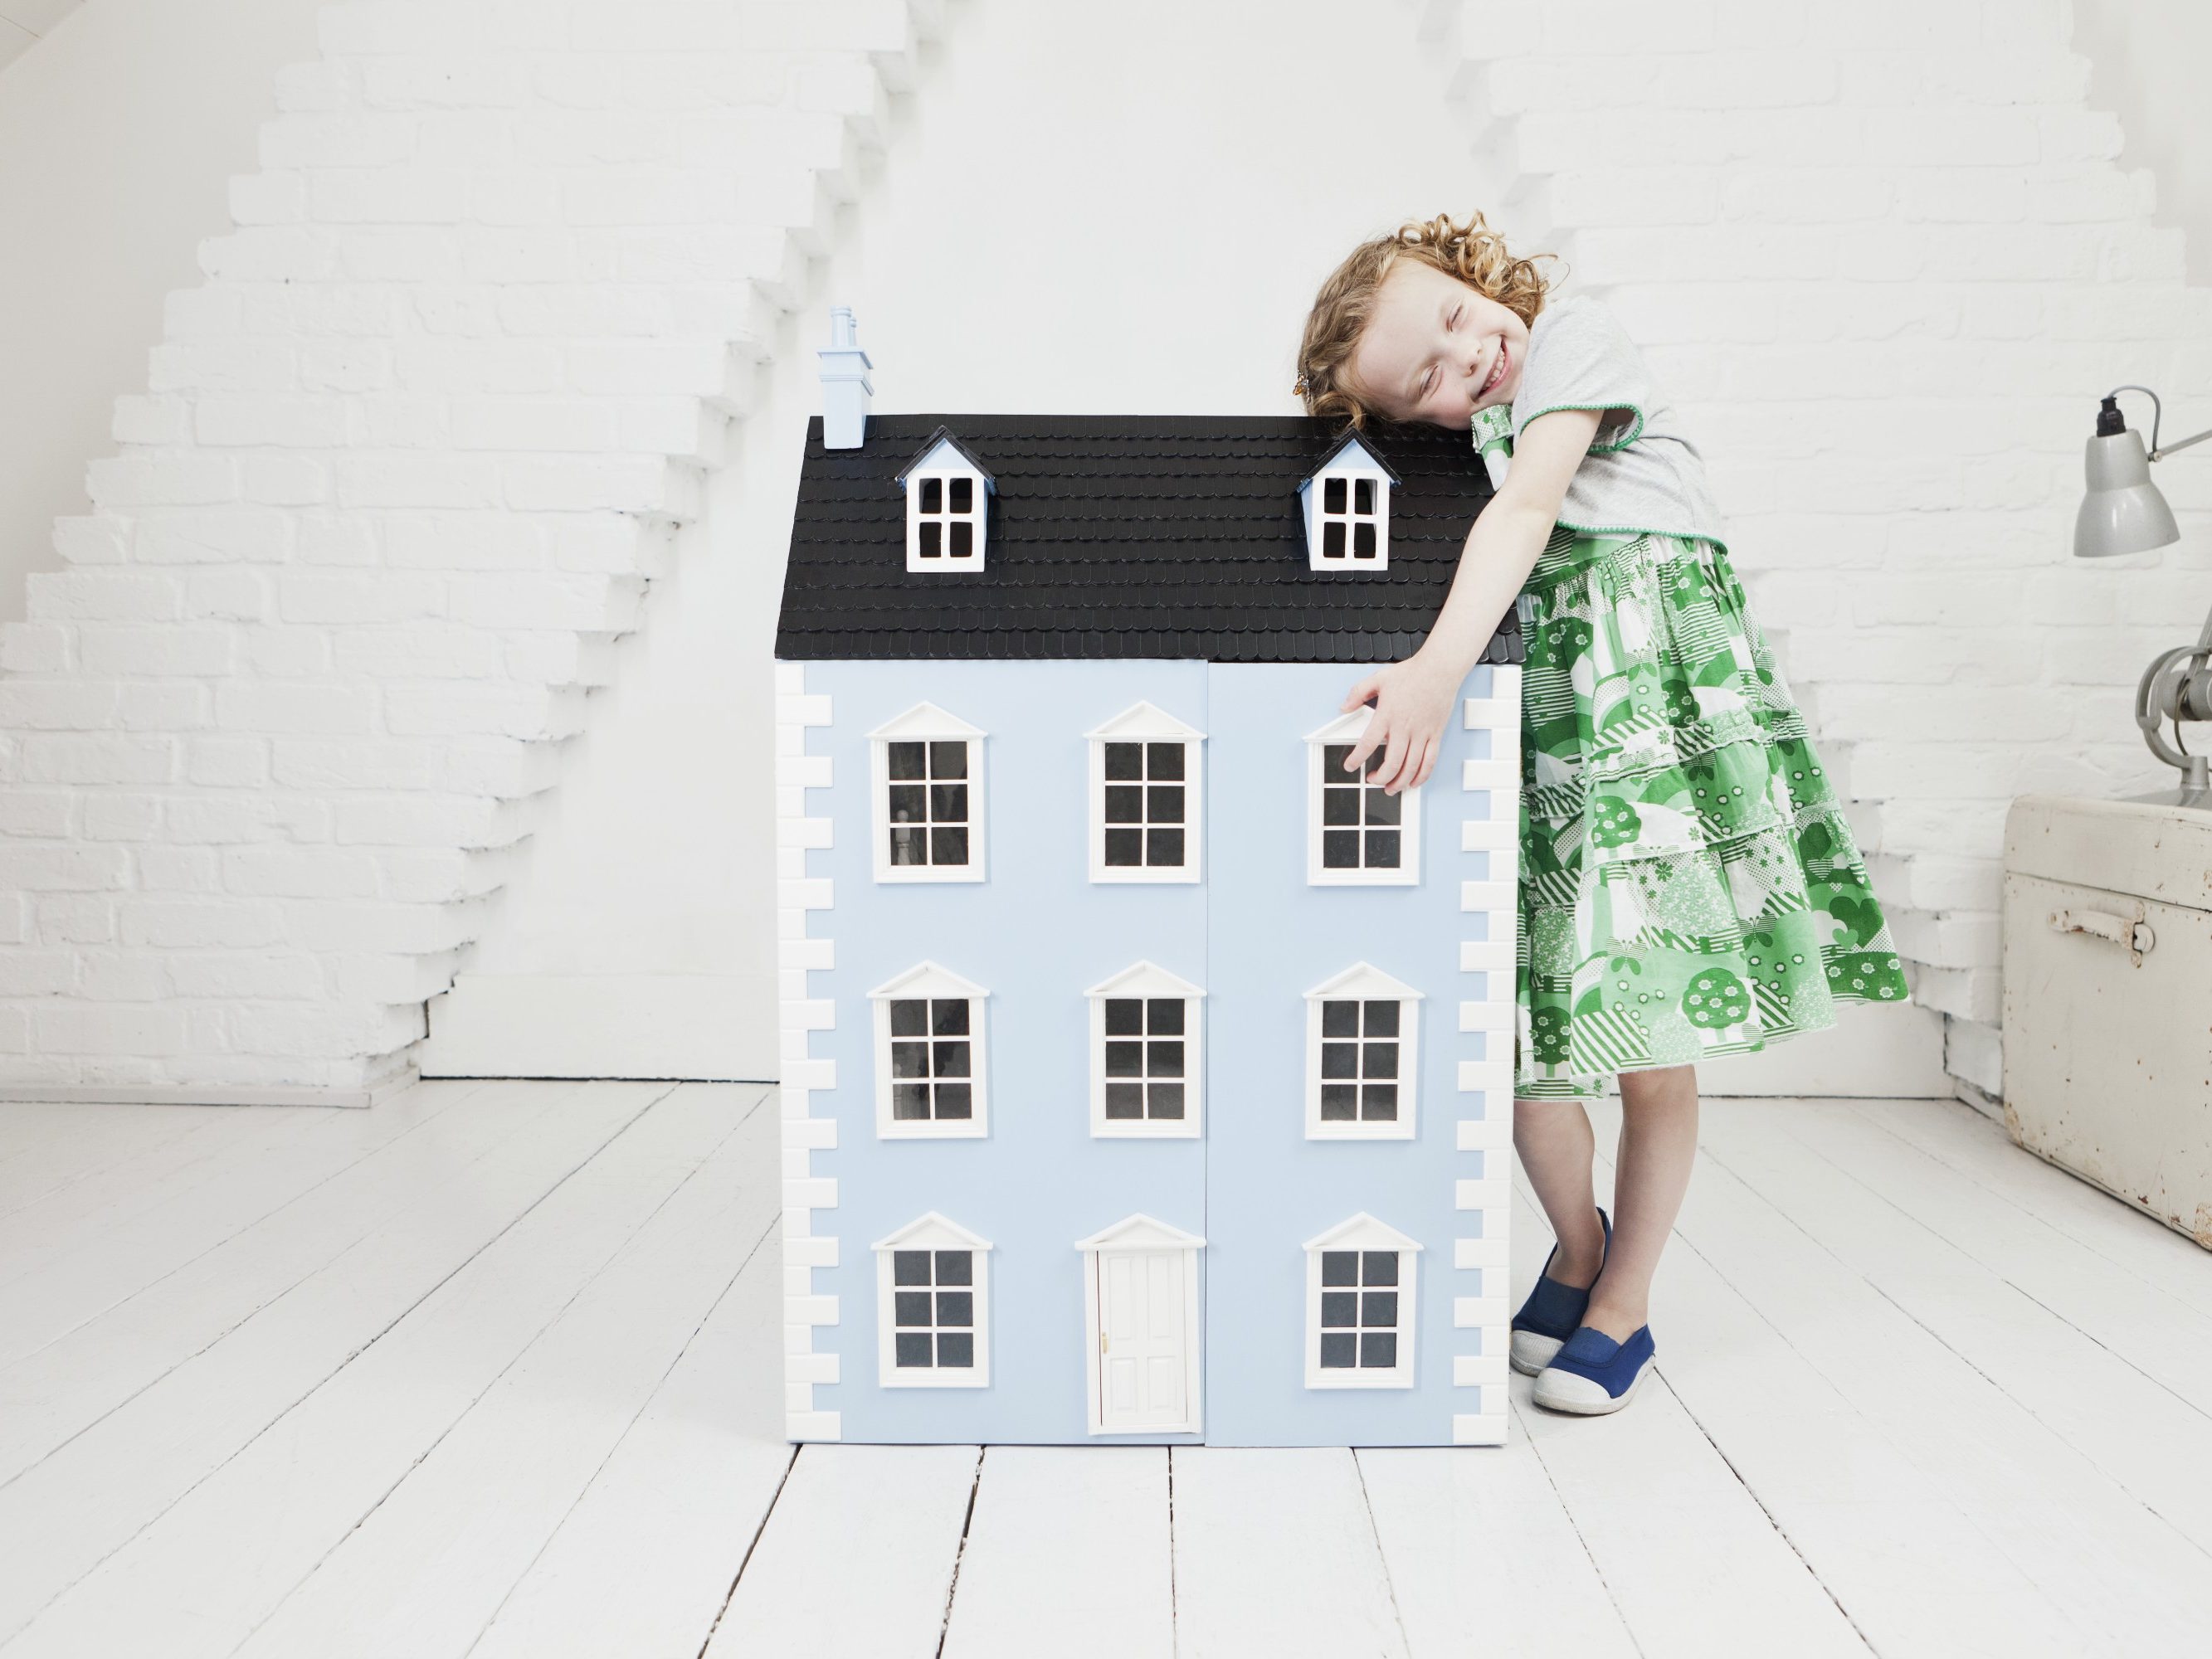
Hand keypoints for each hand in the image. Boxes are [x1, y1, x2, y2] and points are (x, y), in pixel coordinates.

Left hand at [1339, 649, 1461, 794]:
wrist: (1439, 669)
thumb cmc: (1412, 673)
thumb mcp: (1378, 678)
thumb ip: (1358, 693)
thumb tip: (1344, 707)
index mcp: (1387, 715)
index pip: (1368, 743)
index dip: (1356, 758)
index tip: (1350, 766)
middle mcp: (1404, 727)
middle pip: (1392, 763)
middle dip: (1380, 778)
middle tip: (1372, 780)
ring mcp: (1422, 733)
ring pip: (1411, 767)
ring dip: (1400, 782)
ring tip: (1391, 788)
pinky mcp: (1436, 735)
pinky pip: (1430, 762)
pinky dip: (1422, 776)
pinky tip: (1414, 782)